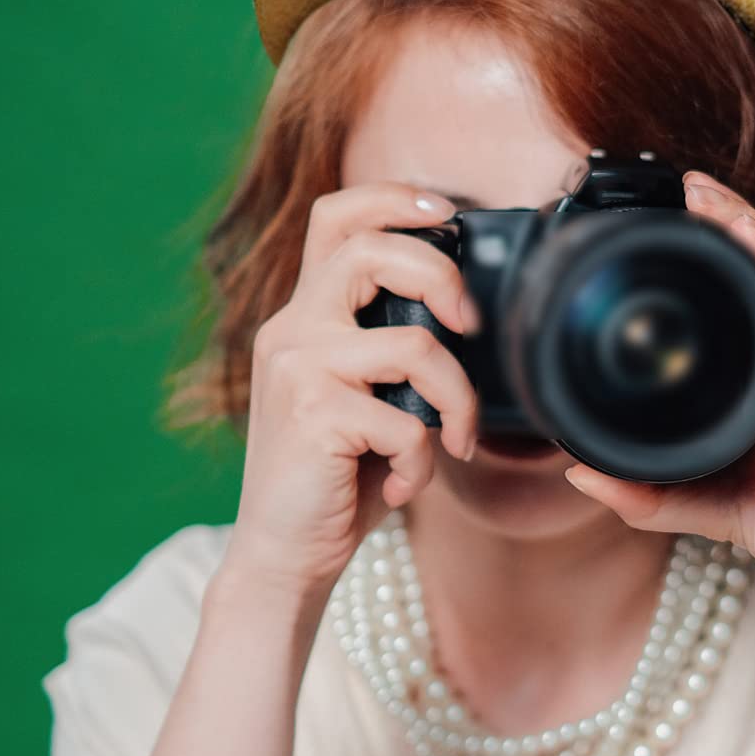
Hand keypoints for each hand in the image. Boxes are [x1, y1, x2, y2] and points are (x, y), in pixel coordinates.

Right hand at [223, 181, 482, 596]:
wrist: (282, 557)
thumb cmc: (338, 480)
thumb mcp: (366, 400)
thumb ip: (394, 351)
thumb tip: (470, 315)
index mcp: (304, 318)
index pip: (335, 217)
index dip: (394, 199)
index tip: (448, 213)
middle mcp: (292, 331)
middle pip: (371, 251)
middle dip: (442, 278)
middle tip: (472, 327)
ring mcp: (298, 370)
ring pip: (415, 346)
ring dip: (458, 401)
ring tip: (454, 442)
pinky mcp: (314, 416)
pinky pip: (408, 422)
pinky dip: (422, 461)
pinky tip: (400, 486)